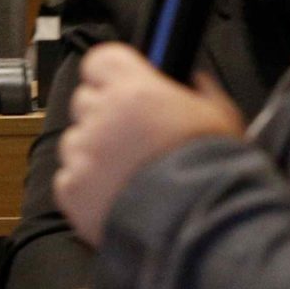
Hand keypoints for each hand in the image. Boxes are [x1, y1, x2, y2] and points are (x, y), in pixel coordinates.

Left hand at [52, 43, 244, 248]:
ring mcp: (82, 155)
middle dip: (104, 114)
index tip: (123, 85)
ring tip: (128, 174)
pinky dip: (86, 187)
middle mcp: (101, 117)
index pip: (100, 60)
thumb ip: (199, 92)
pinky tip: (117, 196)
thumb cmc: (214, 172)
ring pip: (74, 141)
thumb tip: (191, 81)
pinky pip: (69, 179)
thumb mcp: (220, 118)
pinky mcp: (72, 192)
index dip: (111, 74)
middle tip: (132, 136)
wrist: (198, 228)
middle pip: (85, 100)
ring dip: (93, 152)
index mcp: (135, 90)